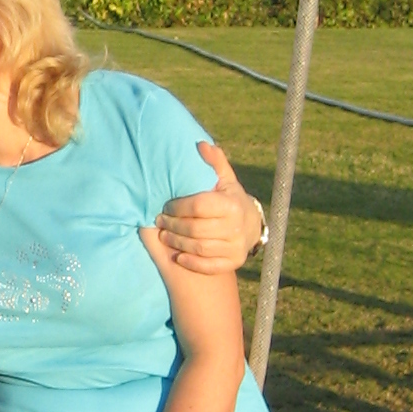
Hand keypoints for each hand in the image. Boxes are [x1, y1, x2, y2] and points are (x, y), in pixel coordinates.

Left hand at [155, 142, 264, 273]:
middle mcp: (236, 227)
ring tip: (164, 236)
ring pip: (198, 247)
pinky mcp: (234, 262)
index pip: (198, 206)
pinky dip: (191, 262)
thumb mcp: (225, 180)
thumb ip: (214, 163)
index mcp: (231, 204)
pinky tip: (178, 256)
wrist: (253, 225)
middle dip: (173, 226)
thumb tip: (200, 145)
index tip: (166, 206)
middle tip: (160, 222)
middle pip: (195, 229)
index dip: (178, 207)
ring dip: (176, 243)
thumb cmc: (230, 199)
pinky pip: (209, 266)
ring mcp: (236, 247)